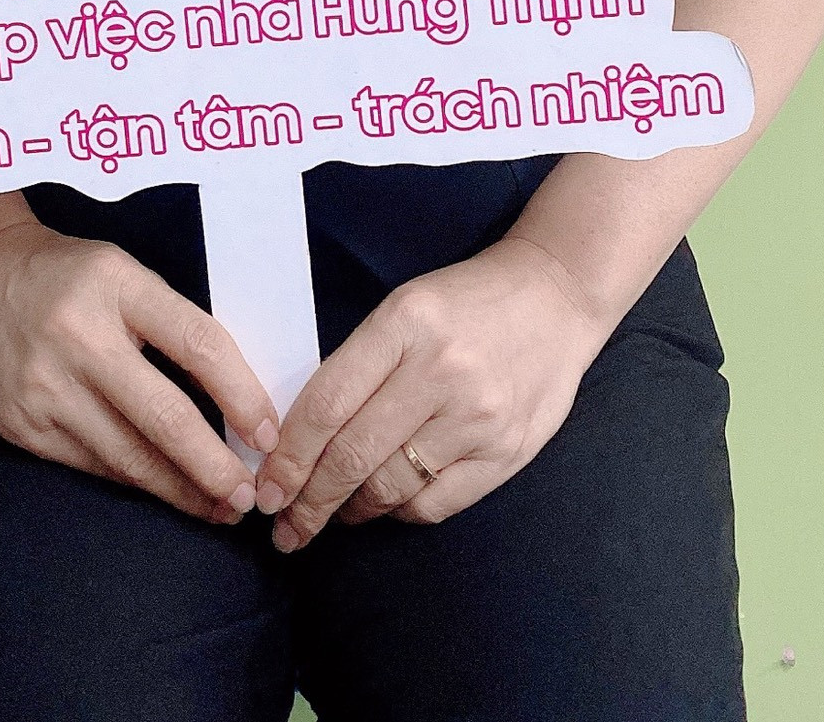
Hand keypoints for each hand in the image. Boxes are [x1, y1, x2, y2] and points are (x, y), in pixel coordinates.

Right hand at [0, 212, 280, 524]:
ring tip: (218, 506)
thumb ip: (171, 324)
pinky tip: (162, 490)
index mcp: (116, 284)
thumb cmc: (72, 278)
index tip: (269, 434)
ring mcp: (45, 386)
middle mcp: (78, 335)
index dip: (241, 395)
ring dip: (179, 489)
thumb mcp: (125, 275)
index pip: (197, 343)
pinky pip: (93, 465)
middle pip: (163, 416)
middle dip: (213, 467)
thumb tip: (236, 400)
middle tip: (250, 496)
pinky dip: (134, 482)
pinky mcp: (23, 426)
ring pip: (127, 456)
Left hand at [255, 236, 605, 546]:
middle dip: (309, 501)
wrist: (556, 296)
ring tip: (334, 513)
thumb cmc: (465, 302)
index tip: (267, 489)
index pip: (327, 403)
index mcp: (404, 324)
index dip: (289, 456)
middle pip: (353, 455)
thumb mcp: (404, 308)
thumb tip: (302, 438)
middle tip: (285, 527)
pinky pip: (435, 503)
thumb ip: (359, 365)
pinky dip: (400, 511)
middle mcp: (440, 371)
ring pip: (390, 486)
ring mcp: (477, 416)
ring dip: (351, 509)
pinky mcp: (506, 452)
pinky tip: (385, 503)